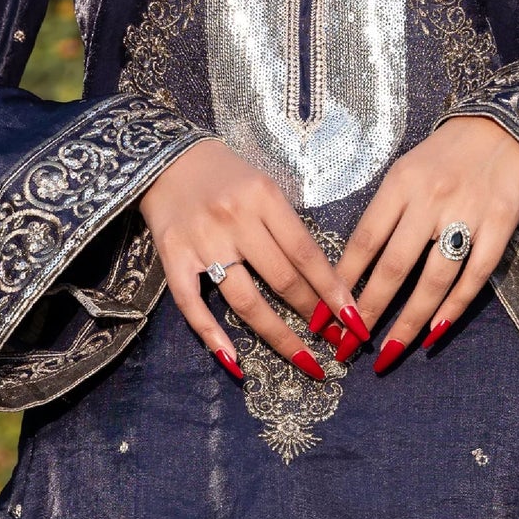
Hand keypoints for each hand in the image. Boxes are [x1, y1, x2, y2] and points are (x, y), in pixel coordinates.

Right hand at [139, 139, 366, 382]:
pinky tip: (234, 361)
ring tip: (304, 359)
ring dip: (278, 335)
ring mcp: (203, 241)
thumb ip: (286, 224)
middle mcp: (235, 219)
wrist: (165, 157)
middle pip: (281, 280)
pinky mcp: (173, 258)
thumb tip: (319, 275)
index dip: (332, 290)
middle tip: (335, 341)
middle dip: (313, 315)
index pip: (306, 252)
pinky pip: (193, 305)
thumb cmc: (223, 172)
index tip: (353, 317)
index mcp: (263, 196)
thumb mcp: (263, 184)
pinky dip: (212, 336)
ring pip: (246, 300)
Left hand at [334, 116, 518, 370]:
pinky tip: (435, 333)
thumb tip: (354, 269)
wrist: (502, 126)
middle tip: (350, 347)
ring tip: (389, 351)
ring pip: (433, 279)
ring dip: (409, 321)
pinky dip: (454, 308)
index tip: (325, 317)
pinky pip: (474, 276)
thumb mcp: (404, 171)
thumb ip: (384, 214)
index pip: (364, 241)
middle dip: (369, 312)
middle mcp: (430, 198)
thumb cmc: (443, 155)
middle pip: (394, 266)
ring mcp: (467, 213)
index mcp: (400, 183)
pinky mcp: (501, 225)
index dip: (342, 283)